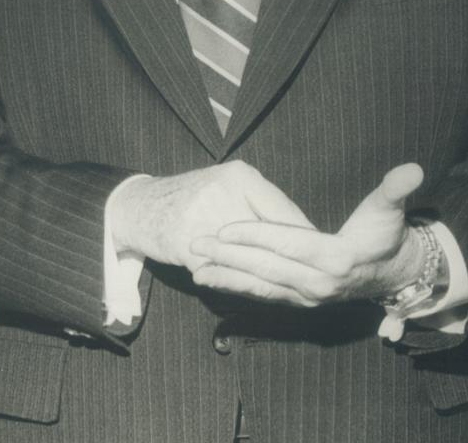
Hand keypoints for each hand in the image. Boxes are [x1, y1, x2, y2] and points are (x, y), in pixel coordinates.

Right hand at [107, 160, 313, 269]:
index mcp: (239, 176)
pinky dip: (241, 283)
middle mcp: (223, 194)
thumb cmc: (195, 197)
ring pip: (250, 259)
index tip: (326, 254)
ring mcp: (204, 222)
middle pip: (271, 237)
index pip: (283, 212)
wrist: (141, 207)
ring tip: (292, 287)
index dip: (305, 238)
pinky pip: (226, 273)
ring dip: (271, 275)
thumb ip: (264, 205)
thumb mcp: (229, 186)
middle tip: (316, 277)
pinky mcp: (190, 249)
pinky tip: (257, 291)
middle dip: (293, 259)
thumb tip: (305, 234)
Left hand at [188, 163, 426, 306]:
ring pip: (261, 286)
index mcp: (335, 257)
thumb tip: (414, 169)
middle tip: (197, 242)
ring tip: (195, 267)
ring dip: (227, 277)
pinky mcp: (300, 303)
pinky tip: (214, 280)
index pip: (288, 244)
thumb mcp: (392, 210)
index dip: (256, 235)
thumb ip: (396, 189)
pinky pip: (264, 296)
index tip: (225, 227)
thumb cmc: (388, 235)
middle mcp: (319, 283)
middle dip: (229, 256)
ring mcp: (308, 298)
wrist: (394, 273)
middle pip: (266, 267)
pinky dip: (238, 289)